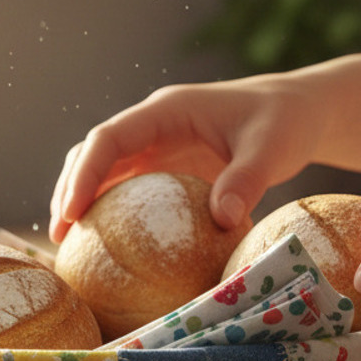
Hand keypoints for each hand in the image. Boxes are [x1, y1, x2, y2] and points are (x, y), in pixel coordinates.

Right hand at [49, 40, 360, 243]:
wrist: (299, 113)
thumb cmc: (286, 123)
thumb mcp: (273, 148)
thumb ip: (247, 180)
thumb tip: (223, 220)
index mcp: (167, 110)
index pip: (109, 138)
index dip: (84, 173)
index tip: (72, 212)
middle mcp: (152, 125)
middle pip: (93, 155)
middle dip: (69, 192)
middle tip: (60, 239)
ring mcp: (156, 146)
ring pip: (103, 172)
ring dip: (82, 203)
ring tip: (71, 249)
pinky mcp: (166, 167)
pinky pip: (128, 190)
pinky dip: (111, 214)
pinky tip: (108, 250)